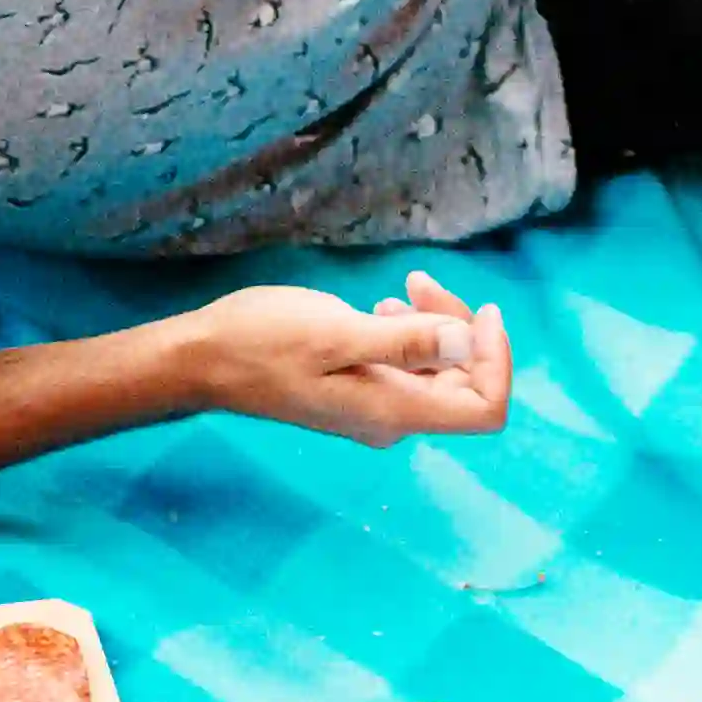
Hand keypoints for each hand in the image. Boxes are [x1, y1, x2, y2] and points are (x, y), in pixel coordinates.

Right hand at [193, 275, 512, 451]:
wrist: (204, 360)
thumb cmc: (263, 342)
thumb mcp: (337, 333)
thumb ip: (406, 342)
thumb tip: (467, 344)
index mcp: (396, 411)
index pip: (485, 409)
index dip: (497, 361)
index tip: (483, 313)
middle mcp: (393, 418)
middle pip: (465, 381)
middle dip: (461, 328)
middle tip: (420, 283)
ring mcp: (376, 406)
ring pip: (438, 368)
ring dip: (434, 324)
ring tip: (402, 289)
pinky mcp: (360, 388)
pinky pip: (408, 364)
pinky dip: (410, 330)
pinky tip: (384, 305)